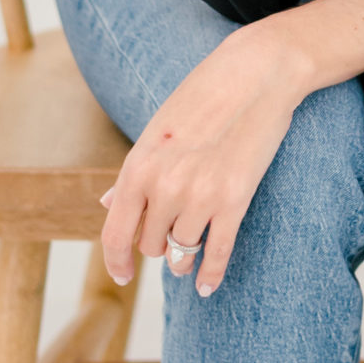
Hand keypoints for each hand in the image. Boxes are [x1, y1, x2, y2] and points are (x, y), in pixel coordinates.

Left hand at [99, 18, 310, 297]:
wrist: (255, 74)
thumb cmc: (203, 98)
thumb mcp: (158, 132)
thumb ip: (134, 173)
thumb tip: (109, 205)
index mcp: (138, 166)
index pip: (116, 233)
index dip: (116, 261)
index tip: (122, 276)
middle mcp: (164, 186)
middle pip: (151, 244)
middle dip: (158, 245)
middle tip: (169, 239)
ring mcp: (200, 195)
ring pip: (182, 251)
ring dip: (183, 258)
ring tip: (187, 257)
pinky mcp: (234, 200)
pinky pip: (216, 253)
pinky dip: (211, 275)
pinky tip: (207, 287)